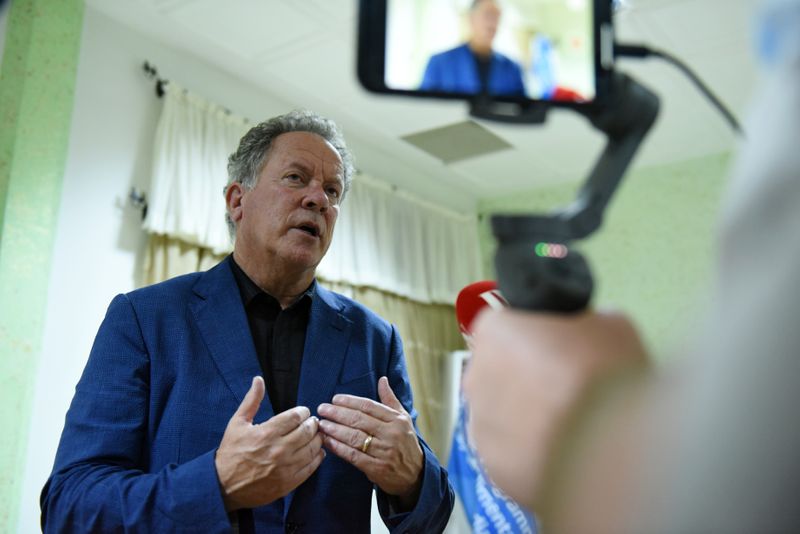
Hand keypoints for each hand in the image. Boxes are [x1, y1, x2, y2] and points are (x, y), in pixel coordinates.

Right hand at [215, 376, 324, 510]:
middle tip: (312, 422)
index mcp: (267, 433)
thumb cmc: (231, 452)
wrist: (223, 485)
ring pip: (313, 448)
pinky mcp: (289, 482)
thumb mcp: (237, 423)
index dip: (303, 412)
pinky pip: (311, 467)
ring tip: (315, 434)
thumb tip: (259, 379)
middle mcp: (279, 450)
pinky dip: (317, 457)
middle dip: (312, 424)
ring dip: (317, 438)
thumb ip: (252, 400)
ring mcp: (285, 468)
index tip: (303, 412)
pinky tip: (316, 451)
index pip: (296, 416)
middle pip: (307, 431)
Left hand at [317, 377, 423, 507]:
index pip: (369, 406)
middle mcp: (391, 434)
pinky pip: (353, 455)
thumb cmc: (406, 443)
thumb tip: (383, 379)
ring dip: (335, 430)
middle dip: (338, 413)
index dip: (350, 401)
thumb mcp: (403, 419)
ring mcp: (384, 452)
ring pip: (354, 437)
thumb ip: (390, 400)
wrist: (416, 474)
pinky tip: (328, 442)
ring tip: (322, 424)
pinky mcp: (377, 468)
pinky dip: (339, 448)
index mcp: (397, 420)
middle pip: (359, 420)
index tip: (335, 399)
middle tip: (322, 409)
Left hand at [463, 309, 647, 510]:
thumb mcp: (610, 325)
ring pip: (501, 416)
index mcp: (494, 332)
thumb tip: (586, 334)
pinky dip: (530, 454)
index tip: (560, 351)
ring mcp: (480, 425)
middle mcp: (476, 375)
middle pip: (498, 371)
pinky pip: (510, 454)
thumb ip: (584, 325)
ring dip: (525, 419)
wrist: (607, 447)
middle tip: (567, 390)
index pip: (504, 326)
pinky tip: (562, 456)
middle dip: (525, 378)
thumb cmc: (604, 372)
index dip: (534, 337)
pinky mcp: (493, 468)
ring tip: (569, 429)